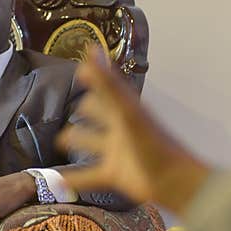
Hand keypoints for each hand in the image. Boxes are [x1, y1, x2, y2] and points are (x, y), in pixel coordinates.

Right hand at [55, 46, 211, 214]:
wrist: (174, 181)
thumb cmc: (152, 143)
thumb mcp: (125, 111)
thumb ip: (107, 83)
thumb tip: (91, 49)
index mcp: (125, 109)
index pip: (107, 88)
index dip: (95, 78)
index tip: (79, 69)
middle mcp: (120, 128)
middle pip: (99, 114)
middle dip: (84, 110)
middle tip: (65, 107)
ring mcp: (117, 151)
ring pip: (91, 143)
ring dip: (76, 141)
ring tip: (57, 141)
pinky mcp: (114, 174)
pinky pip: (89, 175)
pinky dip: (73, 178)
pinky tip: (57, 181)